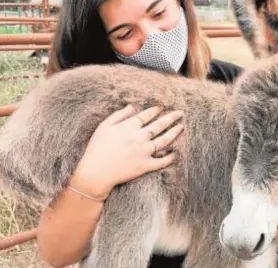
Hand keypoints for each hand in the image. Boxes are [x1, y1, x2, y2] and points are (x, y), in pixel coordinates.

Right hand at [69, 105, 183, 198]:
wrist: (96, 172)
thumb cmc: (97, 147)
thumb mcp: (104, 126)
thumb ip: (119, 115)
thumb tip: (133, 106)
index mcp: (129, 126)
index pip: (147, 115)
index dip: (155, 110)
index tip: (161, 108)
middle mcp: (140, 137)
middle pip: (159, 125)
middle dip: (171, 118)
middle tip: (180, 113)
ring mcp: (144, 152)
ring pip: (164, 140)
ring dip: (174, 133)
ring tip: (181, 127)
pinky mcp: (146, 165)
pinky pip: (162, 161)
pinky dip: (170, 157)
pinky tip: (175, 153)